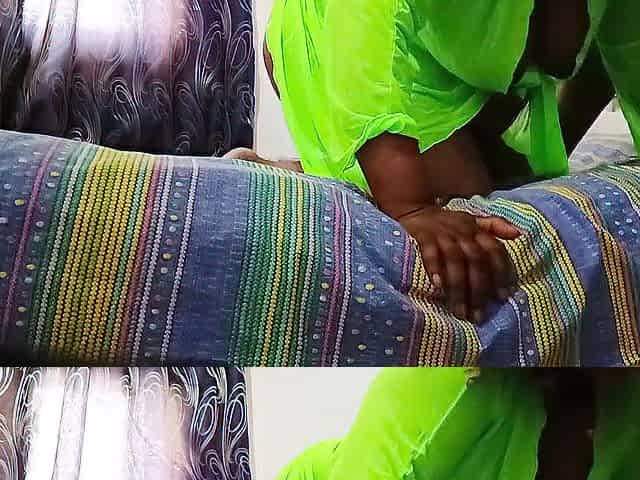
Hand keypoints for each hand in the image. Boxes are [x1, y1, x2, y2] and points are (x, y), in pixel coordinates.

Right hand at [397, 206, 520, 322]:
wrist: (416, 209)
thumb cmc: (448, 221)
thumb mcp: (473, 219)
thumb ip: (495, 226)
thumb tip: (519, 233)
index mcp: (476, 230)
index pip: (494, 251)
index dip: (500, 273)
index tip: (501, 297)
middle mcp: (462, 232)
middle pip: (476, 261)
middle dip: (479, 289)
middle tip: (478, 315)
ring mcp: (443, 234)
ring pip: (456, 261)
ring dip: (459, 287)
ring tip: (460, 311)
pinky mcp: (423, 236)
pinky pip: (430, 253)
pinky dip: (435, 268)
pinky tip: (437, 286)